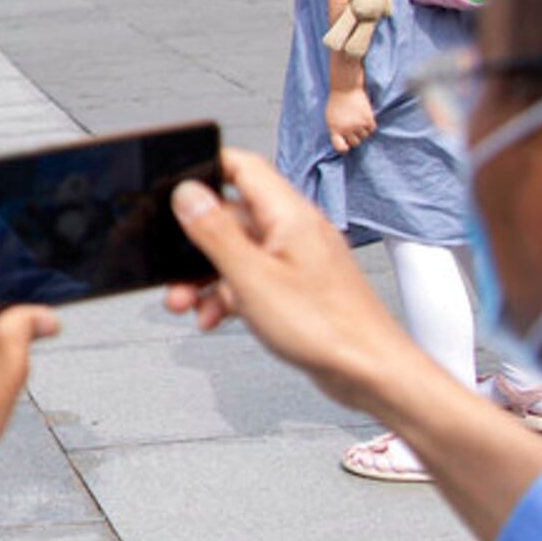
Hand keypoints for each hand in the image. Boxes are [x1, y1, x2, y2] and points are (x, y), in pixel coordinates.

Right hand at [165, 150, 423, 414]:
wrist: (369, 373)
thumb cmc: (328, 329)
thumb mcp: (253, 278)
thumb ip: (216, 233)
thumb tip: (188, 194)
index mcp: (289, 216)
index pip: (242, 167)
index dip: (205, 167)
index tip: (172, 184)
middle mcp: (293, 231)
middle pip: (230, 217)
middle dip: (194, 244)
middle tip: (172, 269)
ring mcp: (295, 259)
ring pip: (237, 253)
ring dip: (206, 276)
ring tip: (186, 302)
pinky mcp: (296, 287)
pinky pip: (251, 278)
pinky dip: (228, 295)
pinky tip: (215, 316)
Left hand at [325, 86, 376, 152]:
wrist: (345, 88)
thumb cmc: (336, 103)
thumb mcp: (330, 118)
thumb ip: (336, 130)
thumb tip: (344, 142)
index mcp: (334, 129)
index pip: (340, 147)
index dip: (344, 148)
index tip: (346, 146)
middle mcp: (346, 129)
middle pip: (355, 143)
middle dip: (355, 138)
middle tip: (354, 129)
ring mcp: (358, 125)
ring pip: (365, 136)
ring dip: (363, 131)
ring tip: (359, 121)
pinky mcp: (368, 119)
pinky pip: (372, 129)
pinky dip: (370, 126)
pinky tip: (365, 119)